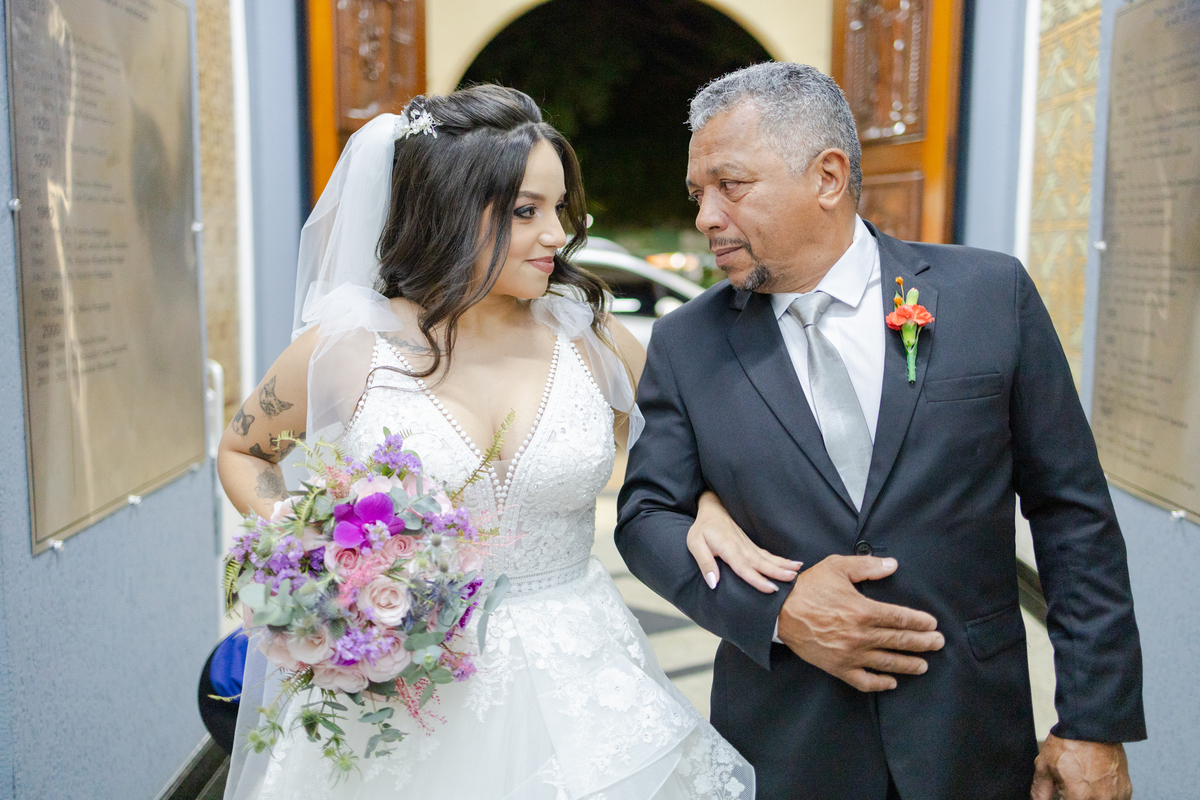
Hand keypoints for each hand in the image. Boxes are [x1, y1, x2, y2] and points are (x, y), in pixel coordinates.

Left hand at [688, 491, 801, 592]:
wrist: (713, 508)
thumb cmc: (702, 529)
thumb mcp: (695, 544)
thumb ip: (705, 563)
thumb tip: (713, 583)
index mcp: (727, 547)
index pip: (743, 567)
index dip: (757, 579)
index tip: (770, 588)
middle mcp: (741, 546)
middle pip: (760, 562)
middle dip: (777, 571)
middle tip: (792, 579)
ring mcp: (748, 545)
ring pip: (767, 557)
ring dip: (783, 564)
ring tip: (798, 571)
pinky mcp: (751, 545)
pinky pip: (767, 554)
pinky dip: (780, 559)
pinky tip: (793, 564)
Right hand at [777, 555, 943, 690]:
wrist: (779, 612)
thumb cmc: (808, 588)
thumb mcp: (837, 567)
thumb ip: (867, 566)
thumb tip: (893, 565)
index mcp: (863, 610)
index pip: (900, 618)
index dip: (919, 622)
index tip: (932, 624)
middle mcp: (860, 635)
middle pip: (900, 640)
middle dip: (923, 643)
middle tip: (938, 643)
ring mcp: (850, 654)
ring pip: (887, 663)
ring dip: (909, 664)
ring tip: (923, 665)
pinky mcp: (838, 667)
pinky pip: (864, 681)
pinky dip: (880, 684)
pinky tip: (892, 682)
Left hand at [1030, 734, 1131, 799]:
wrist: (1092, 726)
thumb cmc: (1069, 742)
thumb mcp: (1044, 765)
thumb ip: (1040, 790)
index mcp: (1079, 797)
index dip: (1062, 798)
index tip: (1061, 794)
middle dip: (1075, 797)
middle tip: (1070, 786)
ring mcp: (1116, 796)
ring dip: (1090, 797)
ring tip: (1083, 782)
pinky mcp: (1125, 790)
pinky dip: (1104, 796)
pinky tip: (1095, 784)